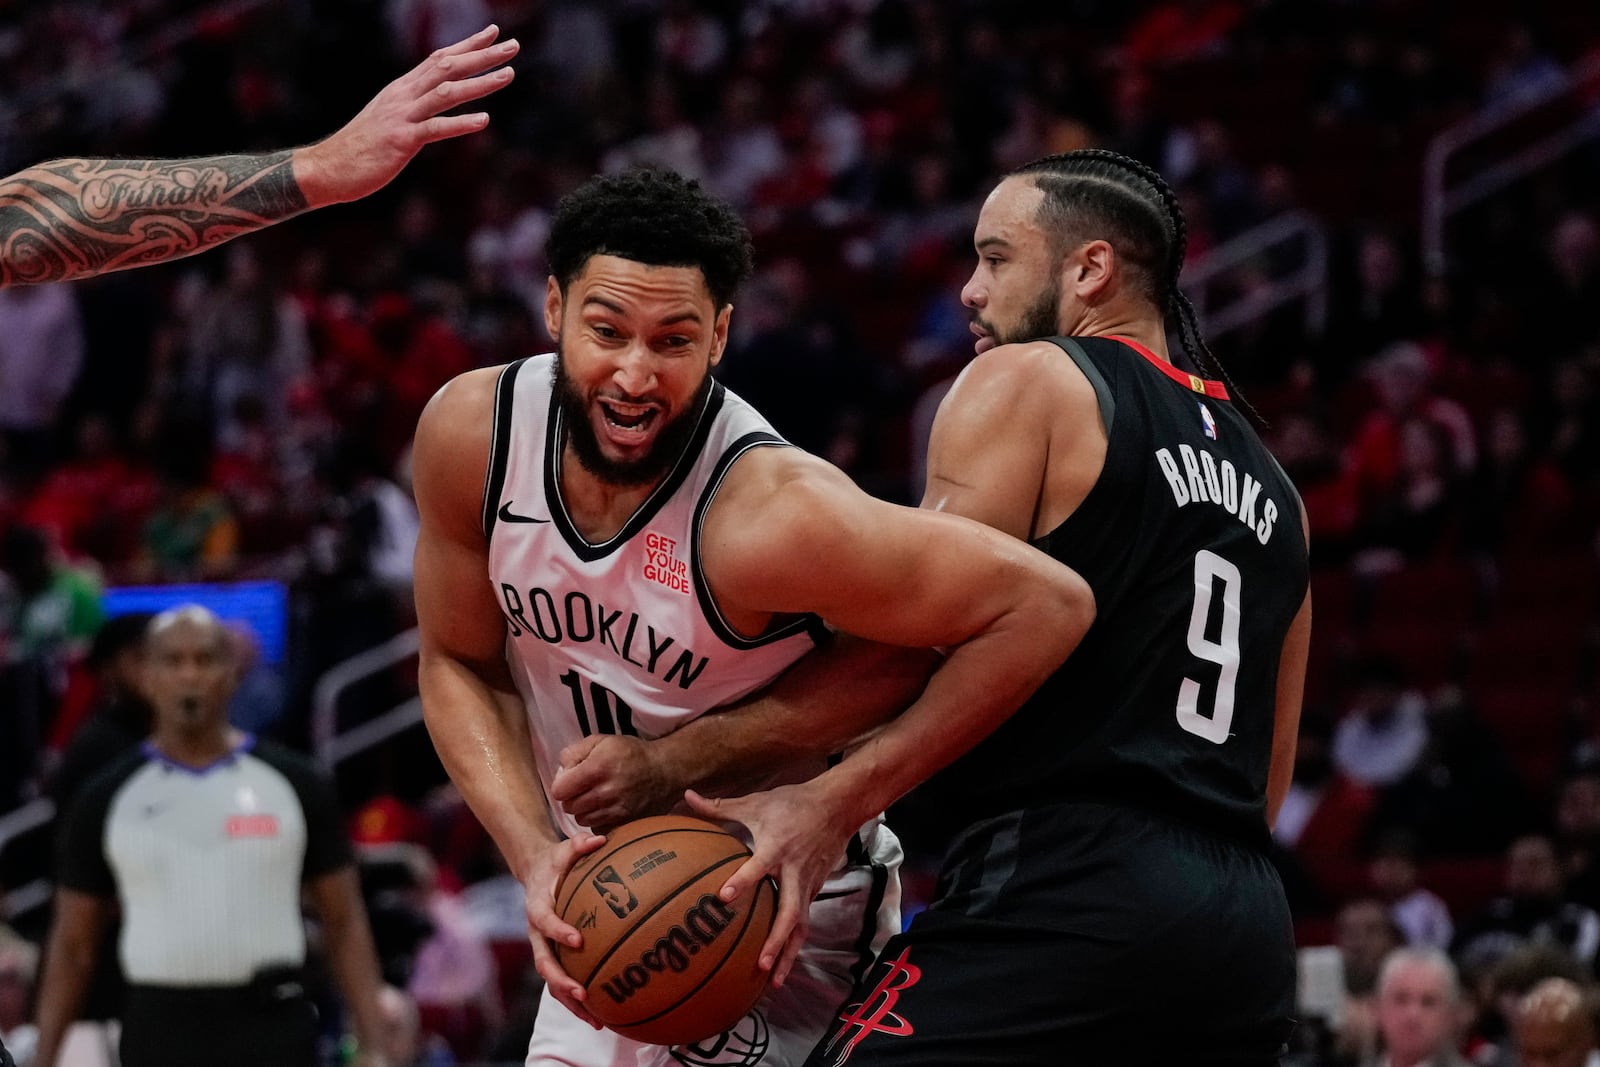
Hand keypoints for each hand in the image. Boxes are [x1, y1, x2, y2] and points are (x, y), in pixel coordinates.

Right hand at [297, 25, 518, 205]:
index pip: (439, 58)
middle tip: (513, 45)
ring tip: (508, 75)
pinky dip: (461, 123)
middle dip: (482, 55)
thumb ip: (413, 109)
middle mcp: (404, 96)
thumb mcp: (390, 120)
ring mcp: (403, 116)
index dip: (468, 45)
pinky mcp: (402, 140)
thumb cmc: (361, 148)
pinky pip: (435, 129)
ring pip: (446, 92)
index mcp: (402, 89)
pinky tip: (484, 120)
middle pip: (448, 67)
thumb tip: (433, 105)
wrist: (328, 168)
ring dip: (480, 83)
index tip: (494, 33)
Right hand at [522, 830, 607, 1026]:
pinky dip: (577, 1000)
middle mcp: (536, 933)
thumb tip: (599, 838)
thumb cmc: (555, 861)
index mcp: (537, 908)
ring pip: (552, 981)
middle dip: (562, 981)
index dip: (559, 931)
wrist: (535, 873)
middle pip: (544, 963)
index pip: (545, 922)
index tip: (578, 940)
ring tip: (595, 1020)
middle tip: (583, 993)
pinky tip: (601, 1016)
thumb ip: (579, 844)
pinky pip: (563, 981)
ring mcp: (543, 948)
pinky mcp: (553, 956)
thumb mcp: (564, 849)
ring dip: (570, 1001)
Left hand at [550, 734, 680, 828]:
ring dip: (585, 810)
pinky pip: (598, 829)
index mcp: (596, 768)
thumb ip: (573, 752)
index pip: (559, 790)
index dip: (562, 784)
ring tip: (597, 798)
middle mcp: (605, 792)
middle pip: (569, 807)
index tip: (571, 779)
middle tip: (584, 788)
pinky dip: (599, 821)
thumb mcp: (601, 741)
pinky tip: (607, 809)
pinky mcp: (625, 823)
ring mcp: (616, 810)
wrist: (666, 770)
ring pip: (582, 820)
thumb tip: (561, 771)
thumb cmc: (631, 753)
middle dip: (572, 798)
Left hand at [684, 784, 855, 989]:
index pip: (759, 867)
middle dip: (776, 940)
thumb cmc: (793, 803)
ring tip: (774, 981)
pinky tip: (781, 961)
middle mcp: (794, 871)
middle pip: (790, 913)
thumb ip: (719, 806)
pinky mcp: (815, 890)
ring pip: (801, 926)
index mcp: (777, 848)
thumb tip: (685, 798)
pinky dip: (793, 942)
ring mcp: (807, 884)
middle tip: (761, 964)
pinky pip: (804, 920)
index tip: (724, 897)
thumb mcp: (756, 802)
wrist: (838, 806)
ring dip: (788, 953)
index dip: (743, 881)